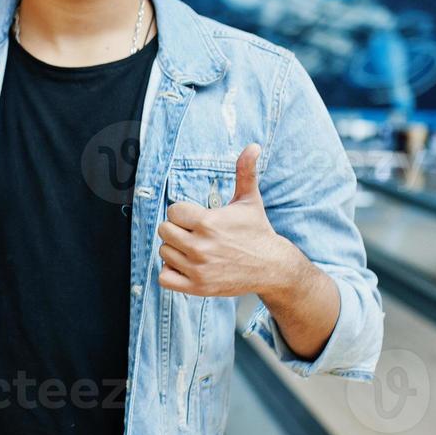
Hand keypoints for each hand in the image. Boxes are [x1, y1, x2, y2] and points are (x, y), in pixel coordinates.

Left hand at [156, 143, 297, 296]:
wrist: (272, 267)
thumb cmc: (257, 231)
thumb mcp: (250, 200)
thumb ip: (245, 172)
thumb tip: (253, 146)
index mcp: (208, 223)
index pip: (173, 211)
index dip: (182, 212)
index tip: (195, 217)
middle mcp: (200, 246)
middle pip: (164, 231)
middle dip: (176, 229)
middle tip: (193, 233)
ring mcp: (197, 269)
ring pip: (163, 253)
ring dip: (174, 250)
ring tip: (193, 249)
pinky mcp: (197, 287)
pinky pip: (164, 277)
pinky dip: (171, 272)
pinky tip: (186, 265)